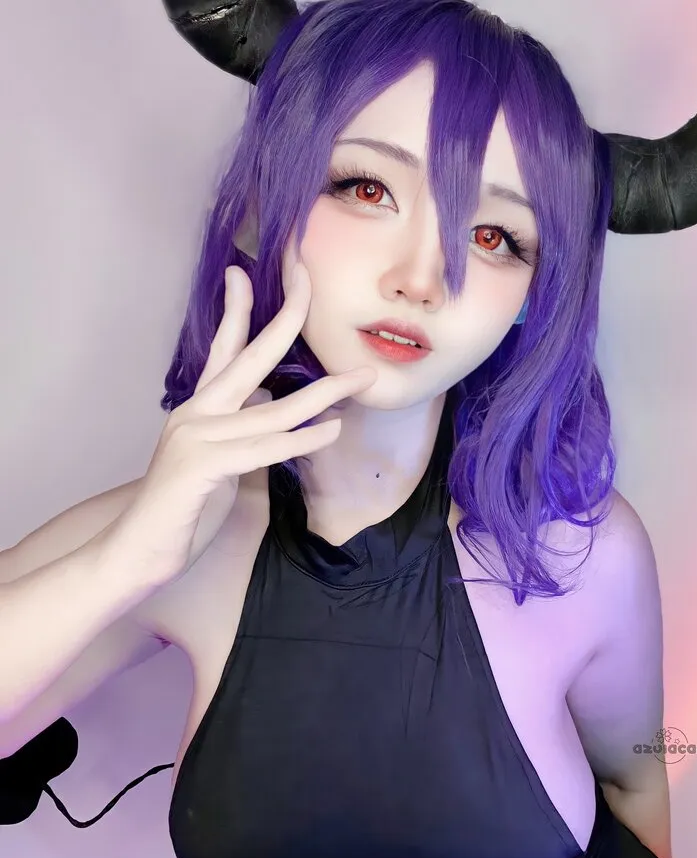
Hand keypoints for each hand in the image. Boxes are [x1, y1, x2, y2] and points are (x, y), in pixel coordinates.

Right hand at [112, 254, 375, 584]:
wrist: (139, 550)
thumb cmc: (184, 507)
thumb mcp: (220, 460)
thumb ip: (244, 428)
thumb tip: (270, 400)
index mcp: (199, 407)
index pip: (221, 348)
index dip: (236, 309)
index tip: (244, 271)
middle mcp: (196, 413)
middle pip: (248, 355)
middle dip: (285, 317)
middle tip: (309, 281)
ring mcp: (197, 438)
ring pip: (272, 408)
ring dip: (324, 393)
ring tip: (361, 378)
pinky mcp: (203, 468)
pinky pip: (264, 449)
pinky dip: (302, 440)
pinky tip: (332, 431)